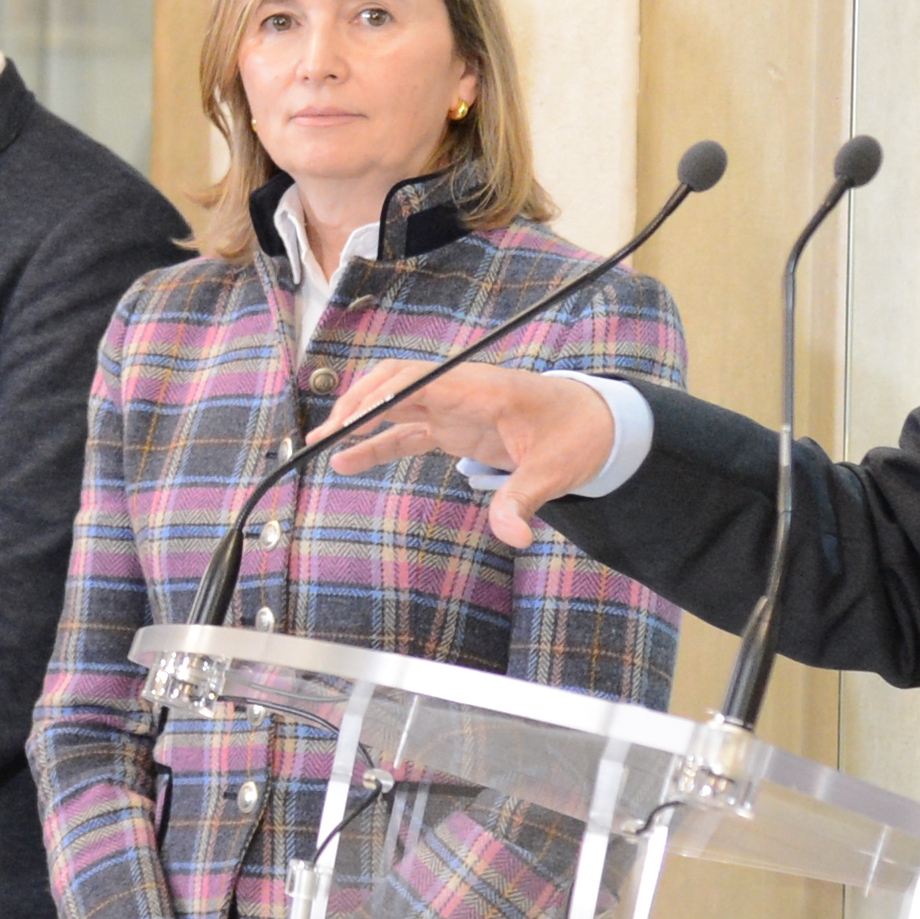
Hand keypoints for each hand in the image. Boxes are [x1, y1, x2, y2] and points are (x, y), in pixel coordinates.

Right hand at [320, 359, 619, 547]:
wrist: (597, 423)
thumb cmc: (577, 434)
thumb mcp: (556, 470)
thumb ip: (525, 500)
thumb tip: (513, 537)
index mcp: (481, 389)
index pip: (418, 381)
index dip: (379, 399)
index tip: (347, 424)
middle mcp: (460, 391)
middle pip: (394, 384)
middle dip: (355, 407)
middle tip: (325, 439)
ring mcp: (454, 407)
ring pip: (394, 405)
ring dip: (358, 423)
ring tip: (321, 449)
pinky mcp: (453, 426)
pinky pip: (406, 431)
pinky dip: (376, 444)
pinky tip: (348, 462)